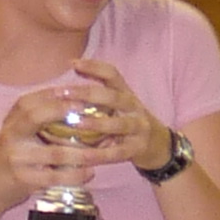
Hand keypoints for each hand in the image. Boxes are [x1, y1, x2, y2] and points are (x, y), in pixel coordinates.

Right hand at [0, 83, 103, 215]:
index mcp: (12, 121)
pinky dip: (76, 175)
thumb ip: (41, 123)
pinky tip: (90, 172)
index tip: (80, 91)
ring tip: (102, 152)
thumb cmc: (10, 158)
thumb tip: (80, 112)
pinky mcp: (23, 179)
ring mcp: (16, 157)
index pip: (31, 101)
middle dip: (64, 111)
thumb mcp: (18, 135)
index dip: (55, 94)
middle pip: (35, 116)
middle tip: (91, 113)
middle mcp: (11, 135)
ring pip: (55, 152)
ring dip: (83, 152)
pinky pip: (55, 176)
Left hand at [55, 57, 171, 170]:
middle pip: (113, 97)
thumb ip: (95, 98)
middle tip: (61, 93)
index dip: (94, 67)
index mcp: (126, 93)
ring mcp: (138, 128)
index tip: (72, 63)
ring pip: (118, 124)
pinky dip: (100, 155)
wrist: (158, 145)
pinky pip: (117, 152)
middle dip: (86, 93)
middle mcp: (134, 107)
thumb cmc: (127, 122)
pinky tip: (82, 156)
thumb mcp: (117, 105)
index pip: (112, 74)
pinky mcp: (138, 149)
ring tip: (74, 123)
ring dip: (95, 123)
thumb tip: (60, 91)